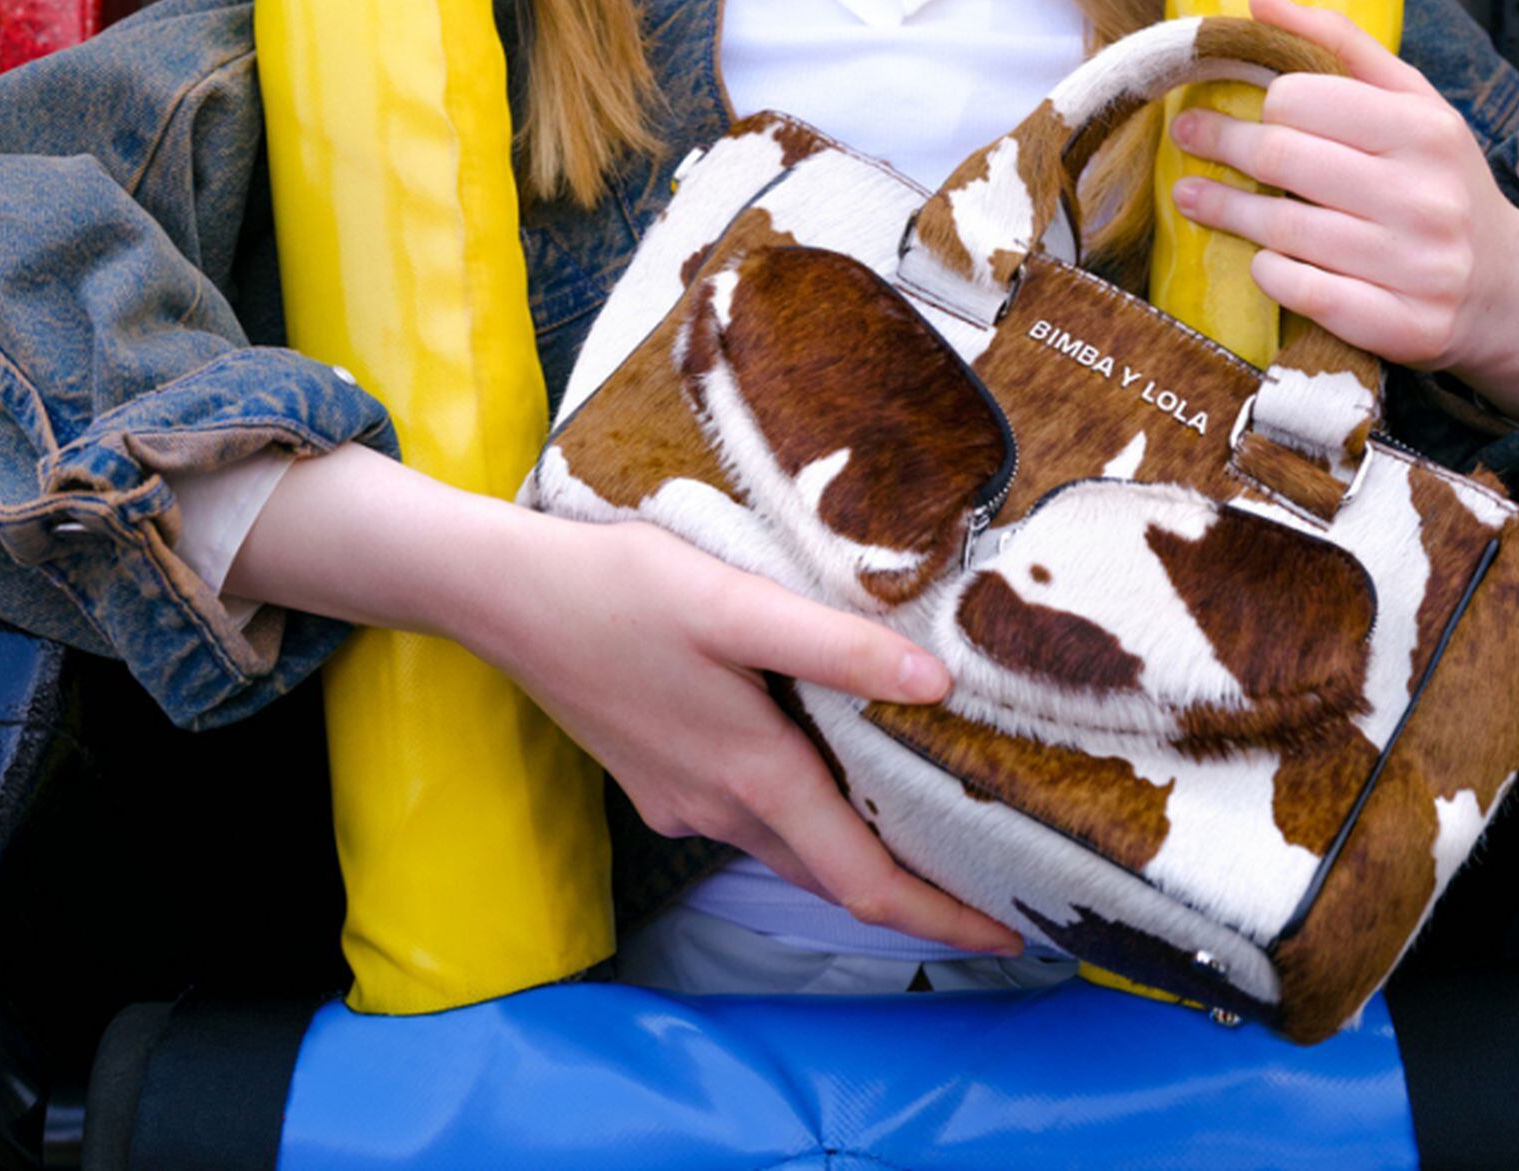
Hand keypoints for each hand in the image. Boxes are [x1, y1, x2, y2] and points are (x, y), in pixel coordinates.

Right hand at [230, 444, 1019, 954]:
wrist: (503, 596)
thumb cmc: (620, 587)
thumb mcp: (735, 602)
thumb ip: (835, 647)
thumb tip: (939, 686)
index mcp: (752, 776)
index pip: (866, 882)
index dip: (942, 914)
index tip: (1015, 931)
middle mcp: (719, 809)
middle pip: (835, 874)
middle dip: (915, 890)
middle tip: (996, 878)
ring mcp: (682, 800)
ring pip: (792, 845)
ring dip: (859, 851)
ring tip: (932, 822)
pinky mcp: (657, 777)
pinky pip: (752, 816)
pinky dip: (807, 813)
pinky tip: (830, 766)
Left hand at [1167, 0, 1518, 419]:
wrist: (1506, 285)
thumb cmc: (1438, 177)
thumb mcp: (1411, 100)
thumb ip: (1340, 43)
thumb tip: (1259, 1)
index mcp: (1425, 130)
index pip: (1304, 98)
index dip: (1267, 100)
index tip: (1249, 104)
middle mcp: (1424, 197)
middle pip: (1283, 158)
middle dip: (1223, 143)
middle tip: (1187, 135)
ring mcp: (1415, 267)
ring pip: (1284, 229)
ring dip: (1224, 208)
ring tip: (1191, 195)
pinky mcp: (1401, 326)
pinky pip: (1305, 292)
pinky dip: (1269, 272)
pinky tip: (1256, 258)